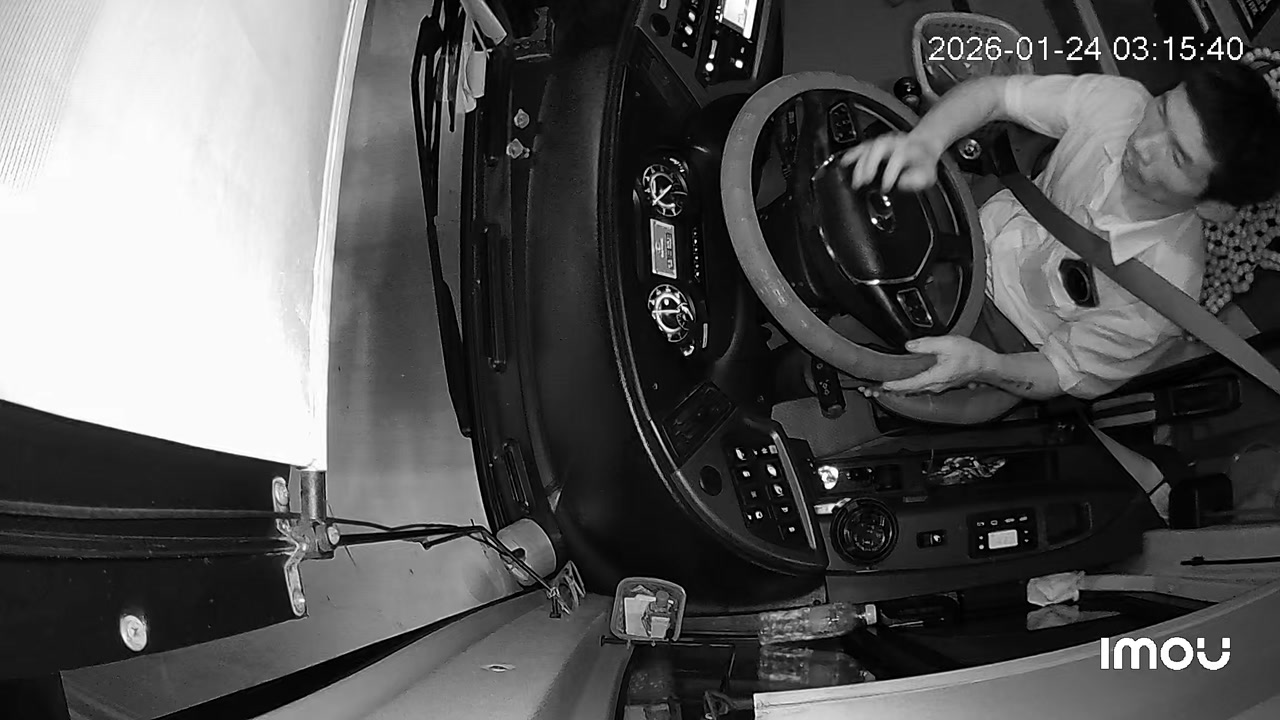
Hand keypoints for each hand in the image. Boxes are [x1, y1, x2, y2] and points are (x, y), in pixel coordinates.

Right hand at [842, 132, 941, 193]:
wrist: (923, 145)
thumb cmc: (923, 161)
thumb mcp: (928, 173)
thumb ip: (918, 179)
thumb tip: (903, 183)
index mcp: (908, 148)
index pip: (898, 157)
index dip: (890, 172)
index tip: (885, 186)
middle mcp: (894, 142)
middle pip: (879, 148)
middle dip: (869, 164)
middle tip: (864, 181)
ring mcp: (883, 142)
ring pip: (869, 147)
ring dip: (859, 163)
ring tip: (855, 180)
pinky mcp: (875, 144)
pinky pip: (861, 147)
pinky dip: (852, 154)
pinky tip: (844, 162)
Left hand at [878, 335, 995, 394]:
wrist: (987, 365)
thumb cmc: (972, 355)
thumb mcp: (948, 344)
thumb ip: (926, 345)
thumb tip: (909, 346)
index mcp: (934, 377)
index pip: (909, 384)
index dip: (894, 385)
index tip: (880, 384)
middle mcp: (934, 385)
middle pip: (908, 389)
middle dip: (890, 389)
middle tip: (873, 388)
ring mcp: (937, 385)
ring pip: (913, 388)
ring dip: (898, 387)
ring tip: (881, 384)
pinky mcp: (939, 382)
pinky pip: (920, 385)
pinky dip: (907, 384)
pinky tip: (900, 380)